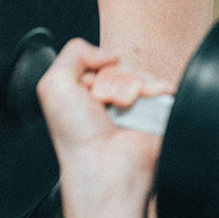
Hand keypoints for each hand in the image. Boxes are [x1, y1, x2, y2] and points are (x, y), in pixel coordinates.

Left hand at [37, 39, 170, 203]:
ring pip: (140, 73)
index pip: (96, 60)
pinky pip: (163, 86)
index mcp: (84, 94)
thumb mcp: (54, 84)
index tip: (85, 91)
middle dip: (110, 78)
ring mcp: (136, 107)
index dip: (91, 71)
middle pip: (119, 65)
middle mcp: (110, 100)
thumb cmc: (76, 134)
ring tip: (122, 108)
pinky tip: (145, 99)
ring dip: (130, 85)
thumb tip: (111, 53)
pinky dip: (156, 88)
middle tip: (102, 103)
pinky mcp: (159, 114)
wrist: (105, 165)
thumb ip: (74, 52)